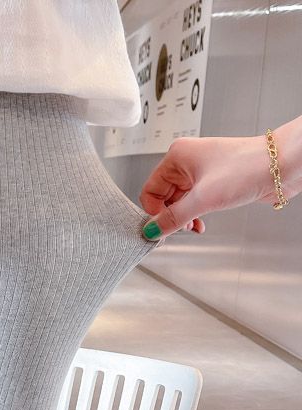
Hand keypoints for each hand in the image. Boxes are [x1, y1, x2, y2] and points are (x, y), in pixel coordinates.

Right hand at [139, 132, 300, 240]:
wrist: (282, 166)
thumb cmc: (249, 167)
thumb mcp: (203, 198)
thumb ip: (173, 218)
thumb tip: (152, 230)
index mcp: (177, 156)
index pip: (150, 189)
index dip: (154, 211)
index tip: (160, 228)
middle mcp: (187, 162)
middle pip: (163, 197)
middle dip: (171, 216)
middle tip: (180, 229)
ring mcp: (201, 172)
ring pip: (179, 202)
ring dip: (184, 218)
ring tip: (193, 226)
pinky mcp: (214, 182)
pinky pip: (194, 202)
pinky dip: (195, 215)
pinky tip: (201, 223)